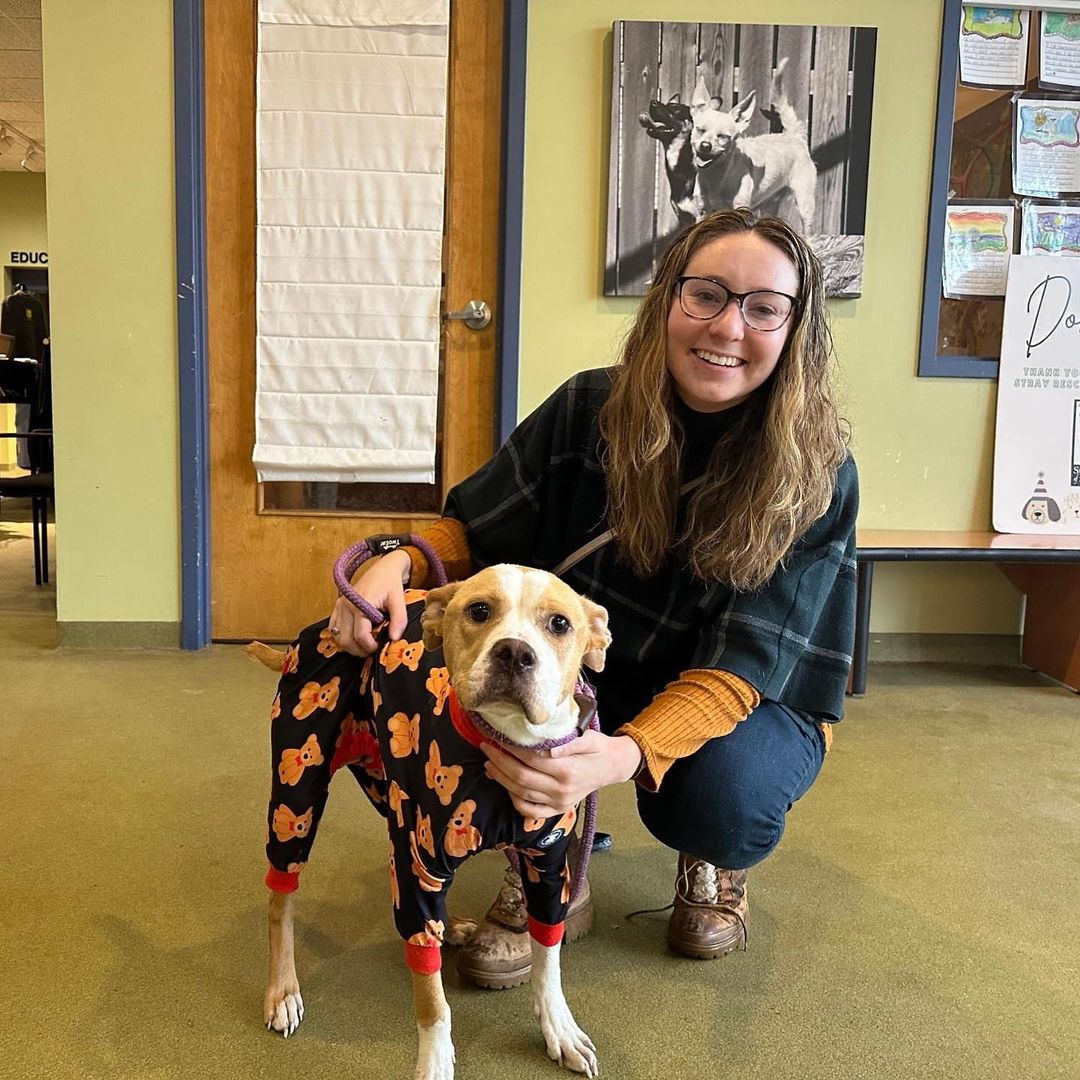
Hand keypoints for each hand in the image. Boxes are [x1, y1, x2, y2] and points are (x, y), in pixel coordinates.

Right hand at [327, 549, 410, 656]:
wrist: (384, 569)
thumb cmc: (391, 583)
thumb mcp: (399, 600)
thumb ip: (399, 620)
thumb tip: (394, 639)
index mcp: (360, 604)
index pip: (360, 635)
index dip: (370, 647)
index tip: (379, 647)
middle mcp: (346, 605)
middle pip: (345, 640)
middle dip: (359, 650)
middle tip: (372, 649)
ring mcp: (339, 606)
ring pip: (337, 637)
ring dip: (350, 646)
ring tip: (365, 644)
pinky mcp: (338, 606)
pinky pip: (333, 629)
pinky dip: (342, 637)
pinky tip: (355, 636)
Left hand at [481, 730, 642, 817]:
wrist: (612, 766)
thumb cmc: (597, 747)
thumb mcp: (587, 737)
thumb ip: (567, 740)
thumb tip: (545, 742)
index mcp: (568, 770)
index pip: (531, 759)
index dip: (510, 747)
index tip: (497, 734)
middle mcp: (562, 790)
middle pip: (521, 777)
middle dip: (499, 761)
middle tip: (486, 746)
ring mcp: (558, 803)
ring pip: (520, 794)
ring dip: (500, 778)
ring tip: (489, 763)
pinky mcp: (556, 810)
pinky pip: (528, 810)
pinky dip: (512, 798)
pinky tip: (504, 783)